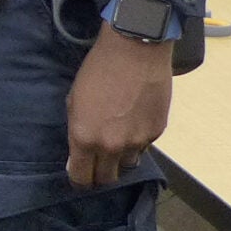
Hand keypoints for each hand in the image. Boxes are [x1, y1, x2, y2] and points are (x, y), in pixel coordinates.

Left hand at [64, 27, 173, 186]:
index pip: (82, 178)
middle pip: (107, 179)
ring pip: (128, 164)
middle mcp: (111, 146)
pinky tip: (134, 120)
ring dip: (121, 157)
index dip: (79, 178)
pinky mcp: (156, 132)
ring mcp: (137, 141)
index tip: (79, 172)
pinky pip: (144, 146)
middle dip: (100, 174)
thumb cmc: (97, 70)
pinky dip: (138, 140)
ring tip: (118, 137)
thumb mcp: (74, 101)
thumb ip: (77, 131)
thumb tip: (78, 153)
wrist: (134, 51)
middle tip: (98, 161)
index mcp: (85, 138)